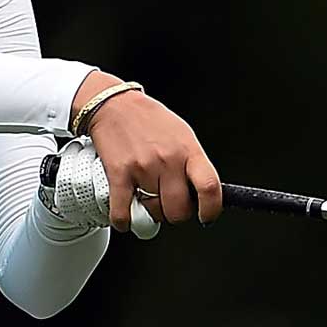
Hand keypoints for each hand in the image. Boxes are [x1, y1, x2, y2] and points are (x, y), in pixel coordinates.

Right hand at [71, 72, 222, 231]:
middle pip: (179, 210)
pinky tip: (126, 217)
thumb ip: (192, 165)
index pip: (209, 187)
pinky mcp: (119, 174)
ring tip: (146, 198)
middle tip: (169, 205)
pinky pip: (123, 212)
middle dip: (175, 214)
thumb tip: (199, 195)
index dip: (211, 209)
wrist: (115, 104)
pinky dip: (124, 221)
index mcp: (189, 150)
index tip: (206, 216)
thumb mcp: (183, 135)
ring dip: (150, 213)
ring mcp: (143, 168)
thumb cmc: (150, 120)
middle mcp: (168, 160)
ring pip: (153, 213)